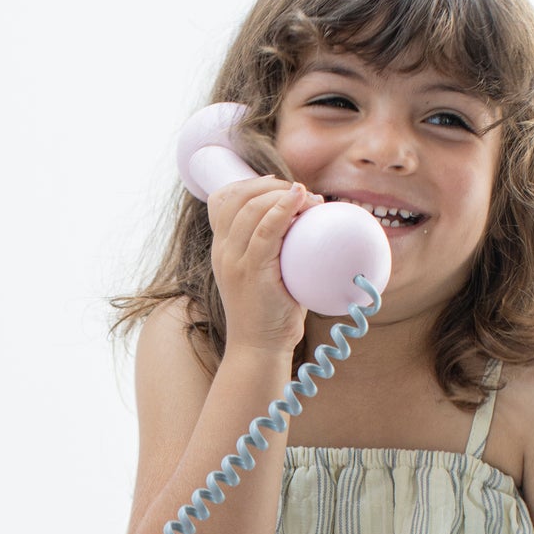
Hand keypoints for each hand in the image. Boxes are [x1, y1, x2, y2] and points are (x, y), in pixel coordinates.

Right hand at [206, 176, 323, 356]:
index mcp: (222, 249)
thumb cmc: (270, 313)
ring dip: (283, 195)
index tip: (278, 186)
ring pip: (251, 209)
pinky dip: (284, 209)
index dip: (250, 184)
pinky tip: (301, 201)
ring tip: (311, 200)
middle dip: (270, 185)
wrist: (258, 348)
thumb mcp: (264, 275)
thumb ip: (274, 250)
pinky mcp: (252, 271)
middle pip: (236, 198)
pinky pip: (266, 230)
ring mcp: (234, 261)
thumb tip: (307, 225)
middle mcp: (222, 251)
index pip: (222, 200)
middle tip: (302, 193)